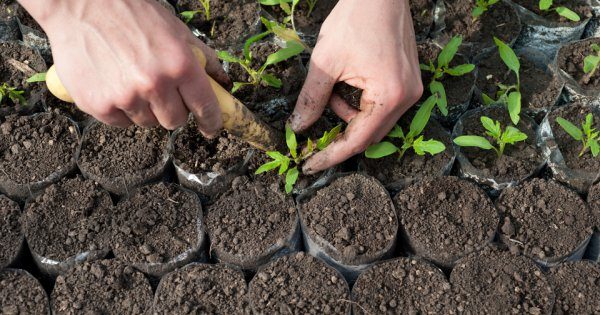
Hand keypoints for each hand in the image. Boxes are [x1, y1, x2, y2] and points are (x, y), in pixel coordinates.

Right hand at [19, 0, 229, 135]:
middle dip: (173, 110)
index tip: (211, 128)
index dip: (211, 122)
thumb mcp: (175, 30)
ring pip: (147, 123)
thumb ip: (202, 58)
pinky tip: (114, 85)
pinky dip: (121, 110)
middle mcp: (154, 84)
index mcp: (180, 65)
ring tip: (133, 82)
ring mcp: (125, 97)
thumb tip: (222, 82)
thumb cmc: (132, 13)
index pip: (205, 107)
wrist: (79, 4)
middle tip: (162, 91)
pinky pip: (121, 123)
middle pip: (175, 121)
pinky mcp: (99, 105)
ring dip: (146, 109)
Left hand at [290, 0, 422, 173]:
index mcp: (390, 95)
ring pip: (374, 121)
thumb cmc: (355, 19)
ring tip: (330, 92)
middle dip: (339, 135)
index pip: (358, 140)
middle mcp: (407, 97)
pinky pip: (381, 106)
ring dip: (347, 116)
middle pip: (369, 135)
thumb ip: (311, 99)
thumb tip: (298, 127)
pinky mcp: (407, 81)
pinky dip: (359, 104)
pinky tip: (346, 84)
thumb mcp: (325, 62)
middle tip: (313, 137)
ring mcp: (411, 89)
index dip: (331, 155)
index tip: (309, 165)